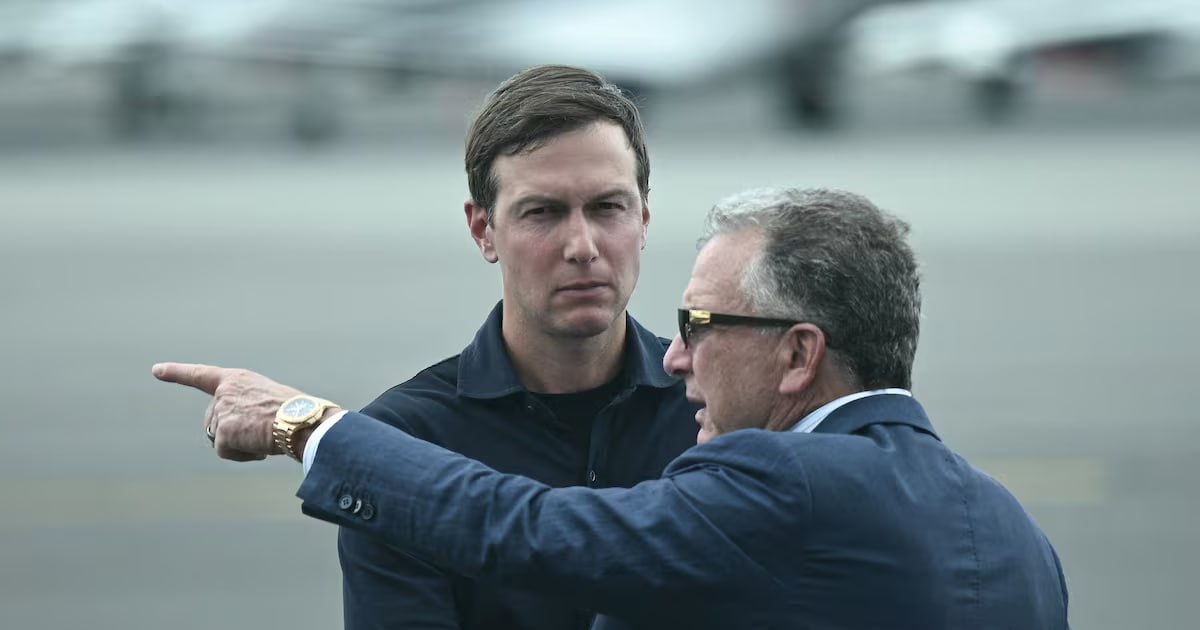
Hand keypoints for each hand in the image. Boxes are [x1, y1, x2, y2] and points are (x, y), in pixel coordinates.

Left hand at [153, 362, 311, 461]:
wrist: (302, 421)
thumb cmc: (296, 414)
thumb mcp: (268, 402)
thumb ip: (246, 409)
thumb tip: (232, 438)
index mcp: (237, 379)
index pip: (201, 375)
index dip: (177, 372)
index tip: (156, 370)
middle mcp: (225, 391)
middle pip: (214, 422)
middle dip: (232, 433)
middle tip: (261, 432)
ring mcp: (222, 410)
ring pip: (220, 439)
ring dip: (240, 445)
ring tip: (265, 436)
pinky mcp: (223, 430)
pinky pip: (226, 452)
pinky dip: (242, 455)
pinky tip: (260, 447)